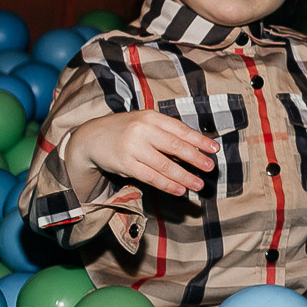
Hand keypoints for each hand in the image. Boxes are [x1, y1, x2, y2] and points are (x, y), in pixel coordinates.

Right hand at [64, 111, 216, 199]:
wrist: (92, 137)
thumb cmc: (126, 129)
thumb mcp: (145, 122)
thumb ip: (166, 132)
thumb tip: (195, 148)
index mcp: (151, 117)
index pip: (180, 129)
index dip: (199, 140)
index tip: (214, 149)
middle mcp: (143, 130)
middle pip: (175, 146)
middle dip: (195, 158)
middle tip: (210, 167)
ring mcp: (133, 148)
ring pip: (164, 165)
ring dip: (184, 177)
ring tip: (198, 185)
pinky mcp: (126, 164)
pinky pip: (151, 177)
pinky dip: (167, 185)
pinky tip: (179, 190)